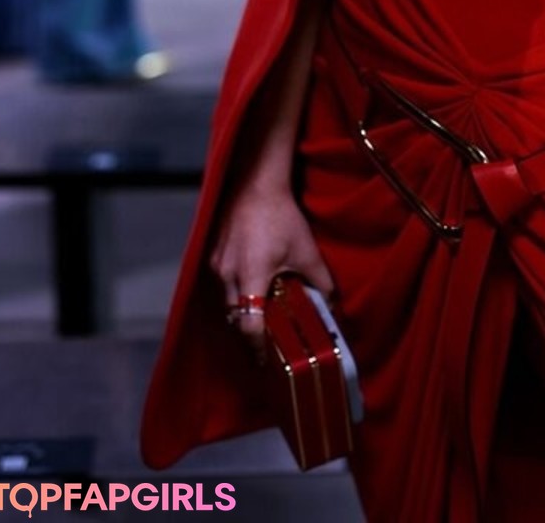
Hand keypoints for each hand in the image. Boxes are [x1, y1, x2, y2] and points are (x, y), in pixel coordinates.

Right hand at [210, 183, 335, 353]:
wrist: (256, 184)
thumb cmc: (282, 216)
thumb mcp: (306, 250)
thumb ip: (320, 281)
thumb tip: (331, 304)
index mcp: (252, 277)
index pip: (249, 326)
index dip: (258, 346)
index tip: (265, 360)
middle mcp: (229, 274)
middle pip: (236, 317)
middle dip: (249, 330)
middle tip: (266, 339)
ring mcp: (217, 264)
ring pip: (227, 300)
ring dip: (242, 308)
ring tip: (260, 310)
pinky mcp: (213, 253)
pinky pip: (222, 281)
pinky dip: (236, 288)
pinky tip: (251, 282)